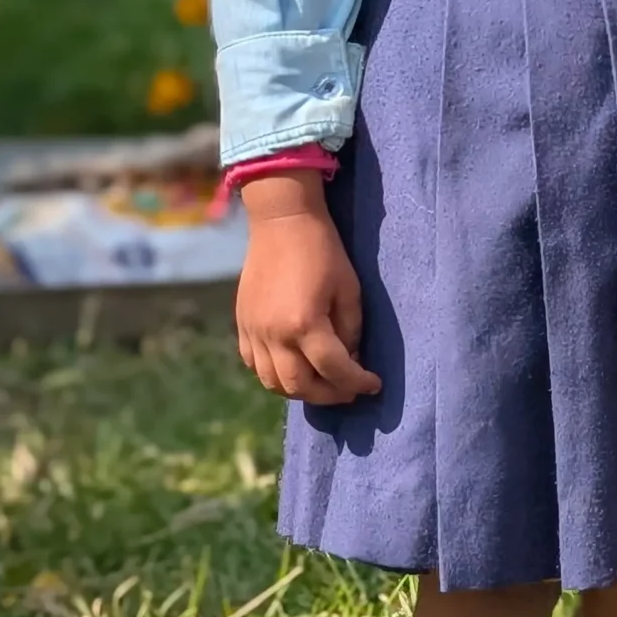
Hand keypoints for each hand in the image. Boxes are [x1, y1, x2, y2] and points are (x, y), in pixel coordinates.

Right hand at [235, 174, 378, 404]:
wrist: (281, 222)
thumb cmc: (323, 251)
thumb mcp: (349, 289)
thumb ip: (350, 329)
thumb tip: (350, 359)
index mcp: (305, 324)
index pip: (334, 369)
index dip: (357, 382)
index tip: (374, 384)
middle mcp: (274, 335)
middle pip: (300, 386)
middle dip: (329, 395)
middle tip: (348, 390)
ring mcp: (253, 332)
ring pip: (272, 382)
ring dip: (300, 390)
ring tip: (323, 383)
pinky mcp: (242, 325)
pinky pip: (254, 365)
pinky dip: (275, 375)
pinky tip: (294, 367)